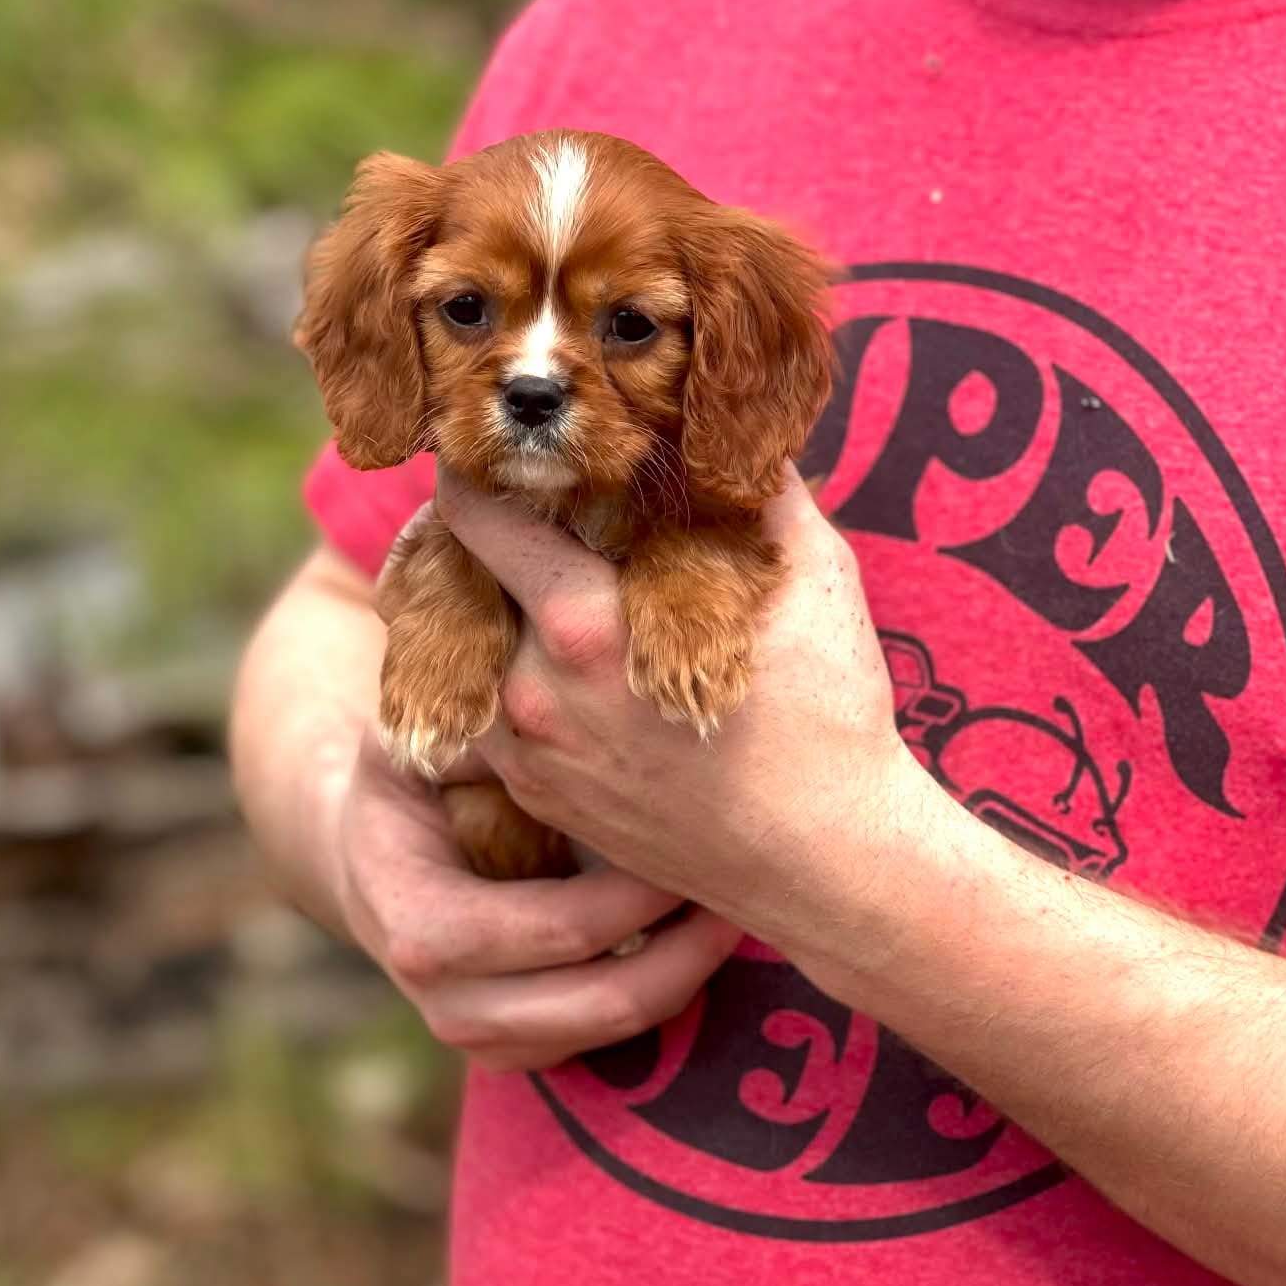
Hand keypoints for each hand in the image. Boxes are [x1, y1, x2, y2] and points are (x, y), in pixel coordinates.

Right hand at [334, 731, 742, 1071]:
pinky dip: (662, 995)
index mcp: (417, 925)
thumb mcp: (419, 740)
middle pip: (597, 999)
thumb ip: (469, 721)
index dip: (632, 896)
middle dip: (682, 947)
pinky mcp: (515, 1054)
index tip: (690, 837)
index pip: (550, 928)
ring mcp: (479, 1038)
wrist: (371, 858)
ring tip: (734, 912)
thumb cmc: (410, 782)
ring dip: (686, 976)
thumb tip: (535, 690)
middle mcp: (444, 1001)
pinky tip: (695, 939)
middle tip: (740, 885)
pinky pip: (609, 1043)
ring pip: (614, 1030)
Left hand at [434, 463, 945, 980]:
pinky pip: (486, 718)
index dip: (480, 469)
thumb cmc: (829, 721)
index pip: (474, 517)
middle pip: (456, 583)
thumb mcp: (811, 578)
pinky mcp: (535, 798)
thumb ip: (758, 487)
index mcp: (582, 629)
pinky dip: (506, 679)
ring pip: (465, 654)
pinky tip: (556, 662)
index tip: (502, 451)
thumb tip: (731, 420)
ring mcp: (526, 756)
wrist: (827, 865)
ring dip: (489, 614)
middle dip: (481, 540)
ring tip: (534, 586)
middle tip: (516, 508)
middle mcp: (532, 696)